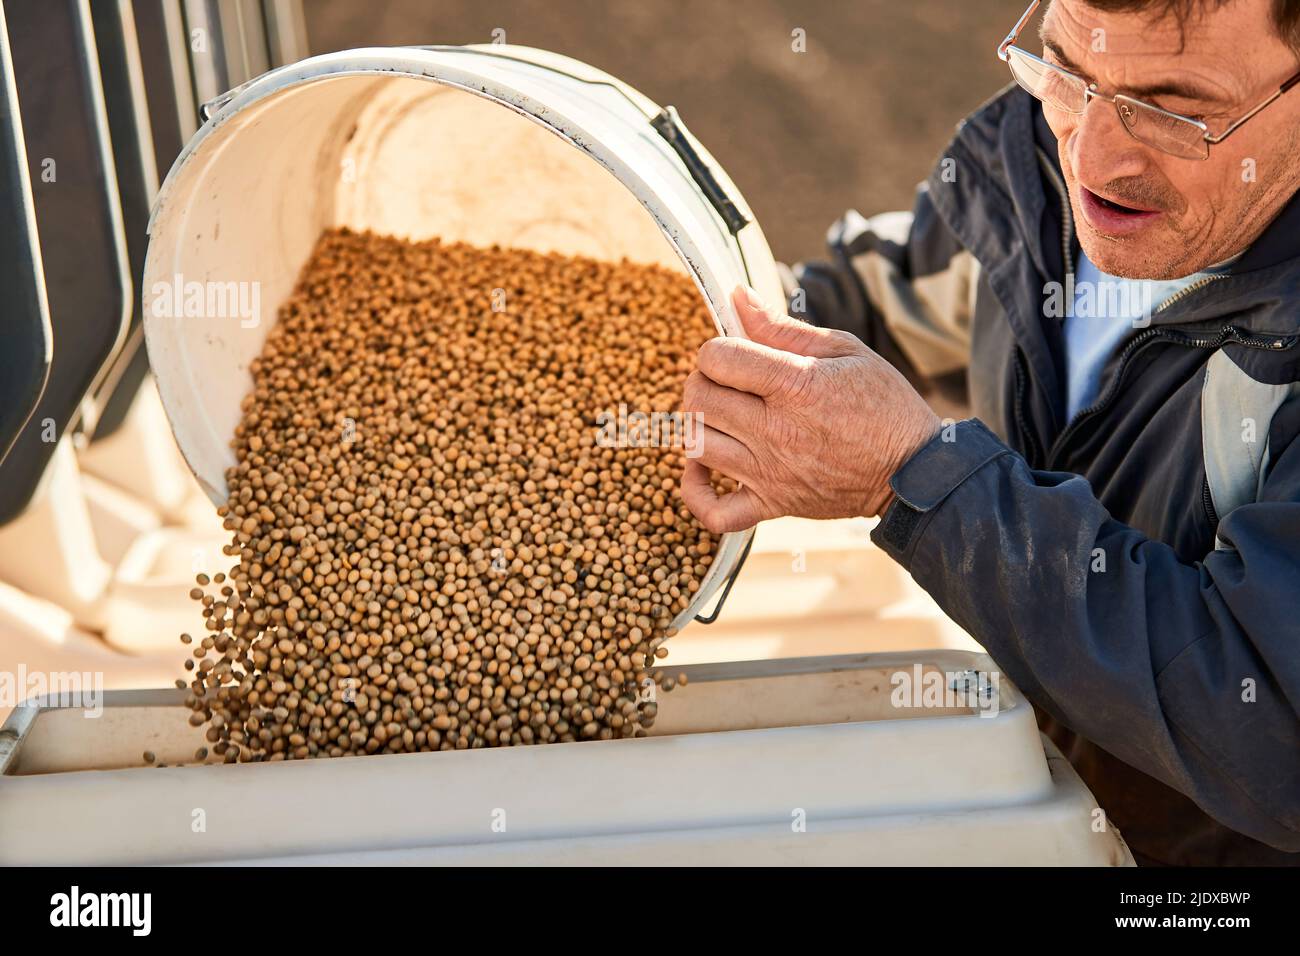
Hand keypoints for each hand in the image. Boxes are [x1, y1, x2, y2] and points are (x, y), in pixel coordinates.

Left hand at [680, 285, 941, 531]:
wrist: (914, 471)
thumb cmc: (884, 405)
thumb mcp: (844, 350)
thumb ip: (783, 327)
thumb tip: (737, 298)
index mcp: (796, 385)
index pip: (718, 358)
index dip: (716, 349)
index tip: (735, 353)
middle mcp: (776, 431)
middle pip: (699, 398)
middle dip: (703, 380)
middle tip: (725, 381)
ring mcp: (770, 473)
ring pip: (697, 444)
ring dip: (698, 423)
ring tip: (722, 416)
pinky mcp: (772, 505)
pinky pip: (714, 511)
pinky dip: (696, 491)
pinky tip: (703, 468)